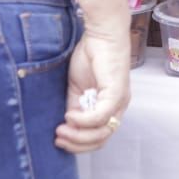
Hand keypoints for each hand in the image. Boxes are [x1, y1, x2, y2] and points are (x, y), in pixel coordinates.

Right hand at [56, 23, 130, 153]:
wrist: (100, 34)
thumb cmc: (90, 56)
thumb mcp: (77, 88)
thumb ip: (74, 107)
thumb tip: (65, 127)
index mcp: (109, 108)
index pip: (98, 138)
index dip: (78, 143)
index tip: (59, 139)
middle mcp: (118, 107)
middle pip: (101, 140)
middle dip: (77, 144)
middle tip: (58, 138)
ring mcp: (120, 101)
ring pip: (102, 132)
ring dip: (79, 136)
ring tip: (61, 129)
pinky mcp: (117, 92)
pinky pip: (102, 115)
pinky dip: (84, 121)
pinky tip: (70, 115)